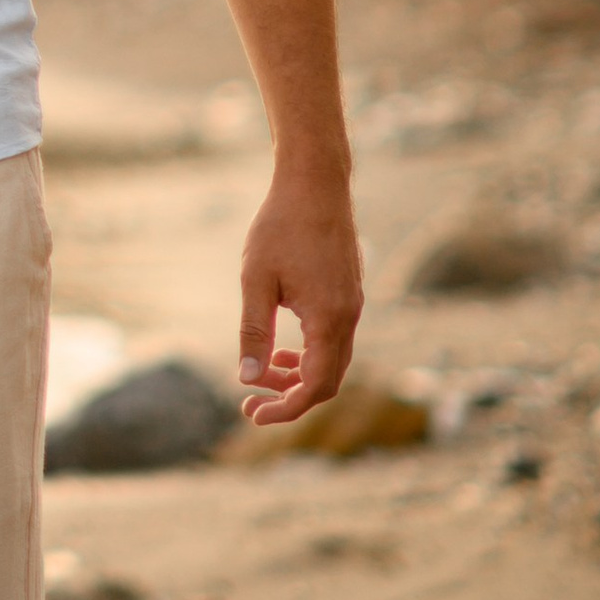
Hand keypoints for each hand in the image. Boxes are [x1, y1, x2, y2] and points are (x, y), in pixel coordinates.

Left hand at [236, 162, 362, 425]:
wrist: (314, 183)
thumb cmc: (280, 227)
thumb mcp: (256, 280)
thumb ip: (254, 332)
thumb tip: (247, 378)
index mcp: (328, 319)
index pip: (315, 387)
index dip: (286, 409)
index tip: (253, 415)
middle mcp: (348, 317)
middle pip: (328, 381)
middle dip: (291, 398)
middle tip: (252, 403)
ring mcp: (352, 305)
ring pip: (333, 361)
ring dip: (300, 375)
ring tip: (264, 373)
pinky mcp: (348, 293)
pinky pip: (334, 340)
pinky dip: (310, 353)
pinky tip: (283, 347)